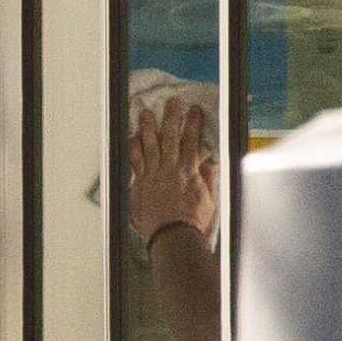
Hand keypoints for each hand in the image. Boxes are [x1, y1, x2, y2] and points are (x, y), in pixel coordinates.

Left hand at [127, 96, 217, 242]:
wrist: (173, 238)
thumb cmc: (192, 223)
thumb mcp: (210, 199)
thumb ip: (208, 178)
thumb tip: (207, 163)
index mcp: (188, 171)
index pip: (192, 140)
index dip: (193, 123)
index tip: (194, 110)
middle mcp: (169, 170)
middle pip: (170, 137)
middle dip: (171, 117)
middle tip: (171, 103)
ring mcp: (152, 176)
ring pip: (148, 146)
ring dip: (147, 127)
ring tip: (145, 113)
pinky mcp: (139, 186)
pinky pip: (134, 163)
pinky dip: (132, 149)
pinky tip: (131, 139)